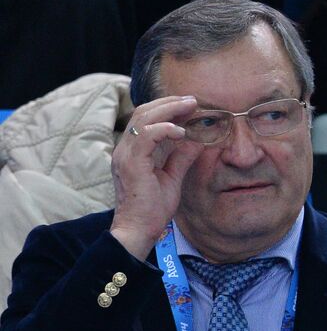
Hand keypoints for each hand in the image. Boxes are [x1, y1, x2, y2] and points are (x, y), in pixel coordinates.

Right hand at [110, 95, 203, 258]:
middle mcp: (125, 149)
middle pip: (143, 113)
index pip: (147, 120)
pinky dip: (164, 129)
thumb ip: (181, 158)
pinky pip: (146, 136)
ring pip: (143, 119)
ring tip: (190, 106)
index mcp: (133, 151)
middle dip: (169, 103)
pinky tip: (182, 131)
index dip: (167, 109)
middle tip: (193, 100)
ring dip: (168, 110)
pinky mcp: (130, 163)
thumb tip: (197, 141)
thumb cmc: (152, 208)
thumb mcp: (172, 178)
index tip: (190, 106)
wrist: (139, 230)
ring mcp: (125, 155)